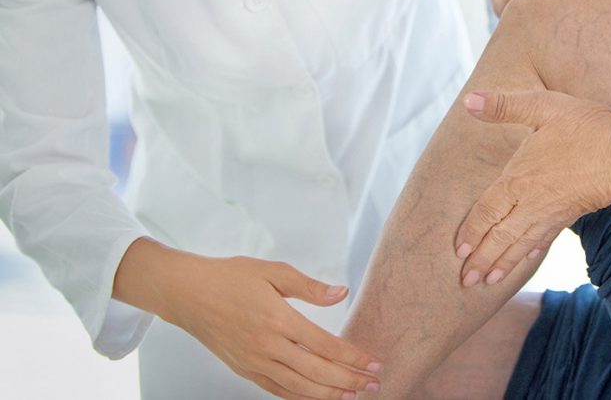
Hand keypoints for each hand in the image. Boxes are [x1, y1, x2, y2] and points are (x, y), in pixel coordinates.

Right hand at [161, 254, 381, 399]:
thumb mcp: (272, 271)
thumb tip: (342, 292)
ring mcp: (254, 362)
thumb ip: (309, 286)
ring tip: (354, 396)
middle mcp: (267, 347)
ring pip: (299, 388)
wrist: (187, 294)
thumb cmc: (229, 278)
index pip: (325, 346)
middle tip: (375, 385)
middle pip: (317, 372)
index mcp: (278, 319)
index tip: (374, 363)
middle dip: (350, 381)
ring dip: (329, 395)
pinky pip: (278, 390)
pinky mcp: (245, 370)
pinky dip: (301, 397)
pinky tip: (318, 397)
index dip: (353, 357)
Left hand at [453, 90, 610, 286]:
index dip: (471, 232)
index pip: (486, 212)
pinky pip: (544, 239)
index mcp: (518, 178)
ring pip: (520, 245)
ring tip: (487, 281)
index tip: (457, 252)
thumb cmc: (585, 127)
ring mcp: (552, 212)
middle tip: (465, 281)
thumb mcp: (542, 107)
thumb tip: (468, 100)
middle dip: (481, 261)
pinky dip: (530, 253)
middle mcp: (531, 202)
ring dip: (502, 264)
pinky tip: (526, 259)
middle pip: (500, 237)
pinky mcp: (570, 215)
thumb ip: (504, 106)